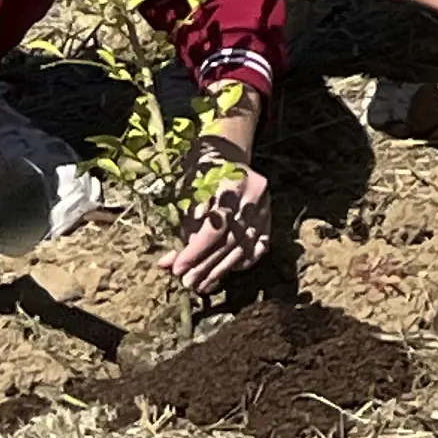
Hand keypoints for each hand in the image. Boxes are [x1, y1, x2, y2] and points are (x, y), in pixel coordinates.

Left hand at [162, 166, 271, 294]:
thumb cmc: (201, 170)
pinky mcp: (269, 216)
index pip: (215, 227)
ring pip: (244, 246)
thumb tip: (167, 264)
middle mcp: (254, 196)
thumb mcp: (187, 190)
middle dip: (206, 265)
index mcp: (232, 184)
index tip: (177, 268)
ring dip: (221, 269)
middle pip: (230, 240)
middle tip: (187, 283)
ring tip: (201, 285)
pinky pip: (260, 245)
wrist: (228, 151)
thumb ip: (181, 228)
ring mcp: (265, 207)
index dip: (195, 251)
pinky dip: (244, 261)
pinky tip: (228, 273)